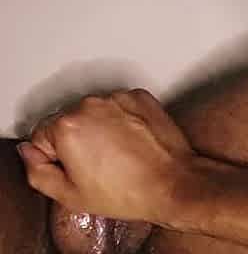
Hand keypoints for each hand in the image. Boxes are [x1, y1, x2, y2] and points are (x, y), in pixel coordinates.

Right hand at [18, 89, 199, 224]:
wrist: (173, 182)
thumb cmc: (129, 190)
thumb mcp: (70, 194)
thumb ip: (38, 171)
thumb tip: (30, 152)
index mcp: (68, 125)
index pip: (42, 136)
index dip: (55, 157)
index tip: (74, 168)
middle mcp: (92, 104)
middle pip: (69, 120)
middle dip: (78, 139)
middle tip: (98, 164)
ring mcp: (119, 98)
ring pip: (96, 111)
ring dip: (101, 127)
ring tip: (119, 153)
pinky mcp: (141, 96)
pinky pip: (120, 105)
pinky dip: (124, 118)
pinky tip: (133, 141)